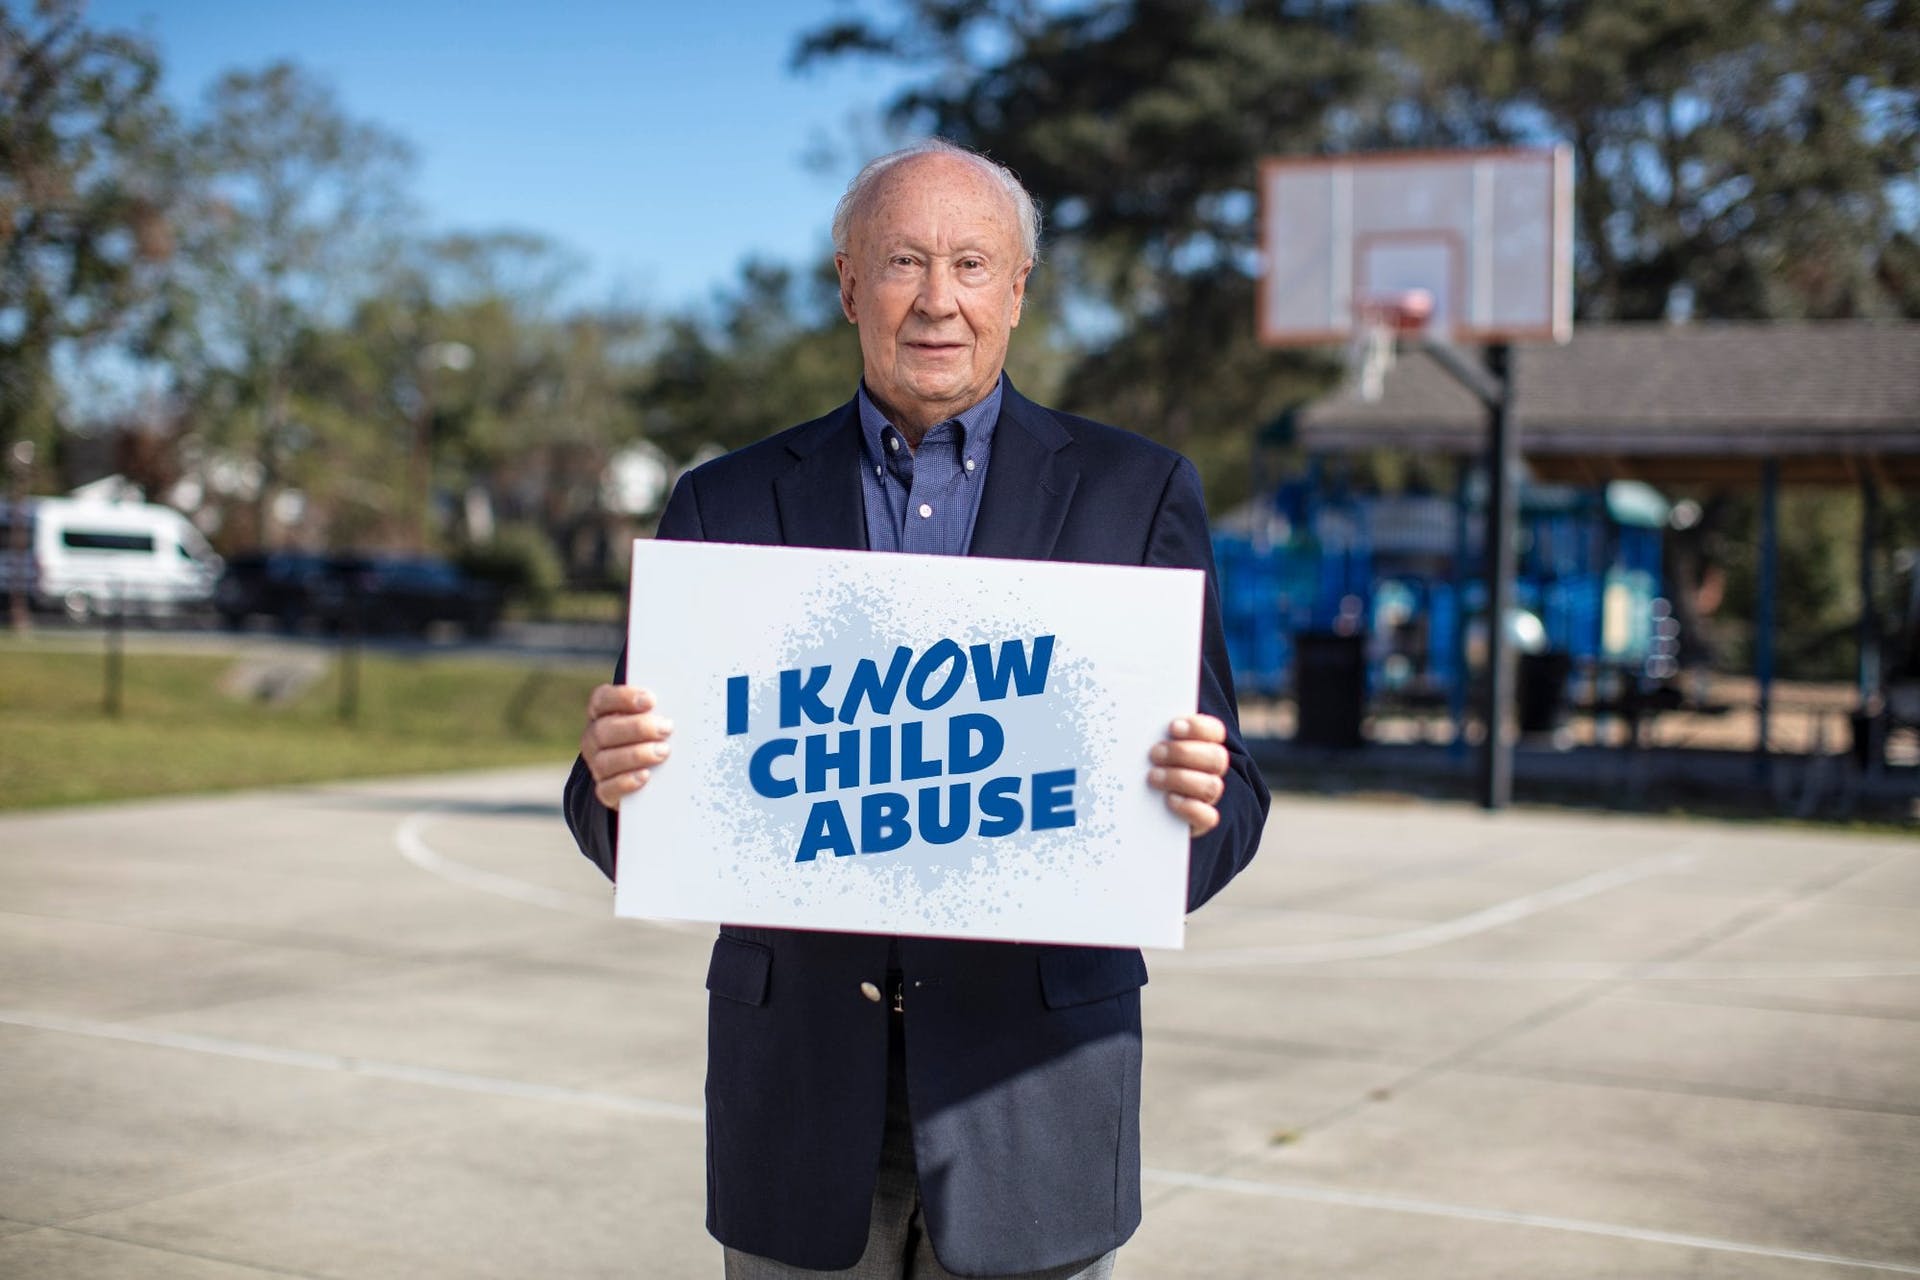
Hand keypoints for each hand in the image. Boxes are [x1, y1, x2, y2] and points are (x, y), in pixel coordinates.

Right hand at [581, 684, 674, 811]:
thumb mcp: (653, 720)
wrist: (648, 780)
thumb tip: (680, 703)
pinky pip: (608, 788)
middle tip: (666, 728)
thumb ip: (657, 711)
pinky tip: (646, 776)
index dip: (623, 698)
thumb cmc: (653, 738)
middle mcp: (594, 739)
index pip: (602, 700)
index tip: (651, 701)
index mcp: (602, 714)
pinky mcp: (605, 791)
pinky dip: (626, 782)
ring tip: (663, 752)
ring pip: (605, 760)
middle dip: (637, 728)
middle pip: (604, 730)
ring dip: (636, 755)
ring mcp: (597, 765)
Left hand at [1148, 714, 1229, 836]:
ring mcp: (1208, 797)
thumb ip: (1148, 732)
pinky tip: (1168, 800)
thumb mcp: (1144, 745)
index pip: (1215, 731)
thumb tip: (1129, 711)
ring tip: (1152, 777)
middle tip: (1154, 754)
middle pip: (1216, 758)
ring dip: (1180, 779)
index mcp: (1204, 745)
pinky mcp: (1201, 821)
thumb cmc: (1142, 765)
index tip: (1172, 727)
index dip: (1198, 728)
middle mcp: (1211, 770)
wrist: (1136, 808)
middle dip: (1183, 754)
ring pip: (1211, 786)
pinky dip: (1190, 808)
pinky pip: (1209, 817)